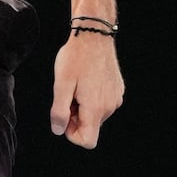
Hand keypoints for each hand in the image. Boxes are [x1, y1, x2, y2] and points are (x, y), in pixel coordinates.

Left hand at [50, 31, 123, 147]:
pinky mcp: (117, 90)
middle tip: (68, 94)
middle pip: (91, 127)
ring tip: (77, 85)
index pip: (88, 141)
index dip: (72, 134)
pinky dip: (92, 98)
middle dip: (76, 117)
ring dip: (83, 107)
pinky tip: (86, 80)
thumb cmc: (76, 58)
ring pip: (96, 115)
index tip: (64, 116)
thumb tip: (58, 130)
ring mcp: (115, 98)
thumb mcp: (61, 84)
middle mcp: (109, 106)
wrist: (93, 35)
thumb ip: (59, 111)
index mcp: (95, 108)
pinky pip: (103, 103)